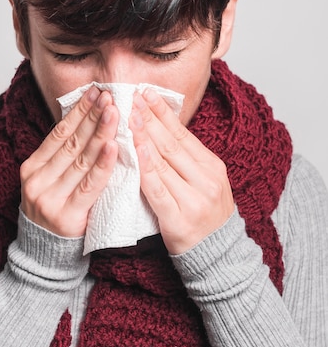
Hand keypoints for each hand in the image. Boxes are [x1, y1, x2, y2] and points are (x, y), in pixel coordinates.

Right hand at [20, 86, 118, 236]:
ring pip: (80, 160)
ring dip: (100, 133)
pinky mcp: (66, 216)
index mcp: (32, 168)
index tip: (96, 92)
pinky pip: (89, 186)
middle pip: (70, 142)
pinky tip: (114, 147)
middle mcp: (37, 180)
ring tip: (115, 112)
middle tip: (110, 95)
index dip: (78, 111)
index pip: (58, 133)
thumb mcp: (51, 182)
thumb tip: (90, 124)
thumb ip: (65, 158)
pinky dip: (102, 165)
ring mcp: (49, 198)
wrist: (46, 255)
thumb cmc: (56, 213)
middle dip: (92, 116)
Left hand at [130, 88, 233, 254]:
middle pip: (172, 144)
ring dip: (144, 137)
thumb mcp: (203, 182)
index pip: (183, 134)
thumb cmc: (203, 215)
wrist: (217, 254)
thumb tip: (159, 129)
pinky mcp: (179, 219)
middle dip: (149, 118)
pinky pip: (159, 190)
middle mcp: (206, 180)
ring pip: (164, 163)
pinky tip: (137, 152)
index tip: (146, 92)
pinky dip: (147, 170)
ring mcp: (194, 199)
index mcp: (212, 167)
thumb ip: (185, 160)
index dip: (163, 112)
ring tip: (128, 116)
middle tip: (131, 96)